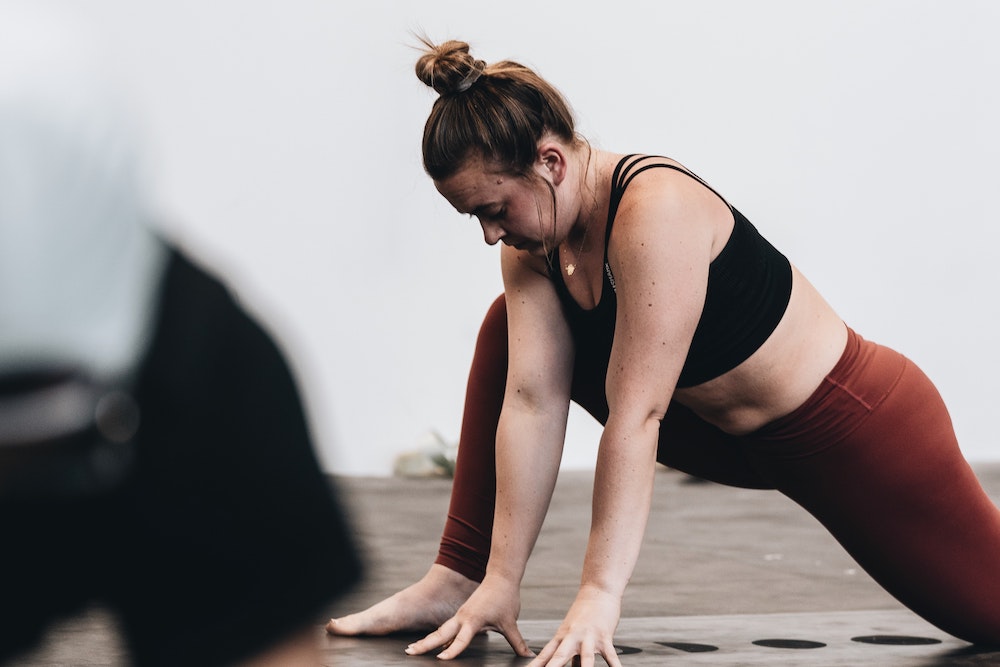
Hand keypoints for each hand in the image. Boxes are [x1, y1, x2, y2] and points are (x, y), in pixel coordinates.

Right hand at [404, 573, 533, 659]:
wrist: (501, 576)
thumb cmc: (505, 598)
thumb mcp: (511, 623)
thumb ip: (518, 642)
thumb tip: (529, 657)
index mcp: (473, 620)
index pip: (461, 640)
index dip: (452, 651)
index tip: (441, 659)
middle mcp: (463, 618)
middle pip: (441, 634)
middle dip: (425, 643)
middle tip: (410, 652)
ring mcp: (460, 616)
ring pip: (441, 630)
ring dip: (427, 640)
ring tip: (412, 649)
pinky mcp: (462, 614)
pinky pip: (447, 628)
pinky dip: (438, 636)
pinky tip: (431, 644)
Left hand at [529, 585, 621, 666]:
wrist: (598, 591)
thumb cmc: (585, 613)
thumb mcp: (573, 632)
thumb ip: (572, 653)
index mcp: (562, 636)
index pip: (545, 654)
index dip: (535, 665)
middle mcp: (573, 637)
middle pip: (560, 656)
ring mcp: (589, 637)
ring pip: (586, 657)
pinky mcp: (604, 636)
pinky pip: (611, 656)